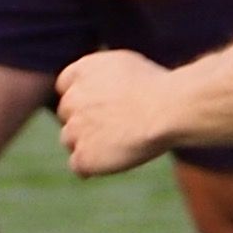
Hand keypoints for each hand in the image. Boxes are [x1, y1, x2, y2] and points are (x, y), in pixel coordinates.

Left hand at [52, 50, 178, 177]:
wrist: (167, 109)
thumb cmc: (158, 87)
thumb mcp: (126, 65)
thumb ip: (105, 76)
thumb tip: (103, 87)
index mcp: (82, 71)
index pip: (65, 86)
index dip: (82, 98)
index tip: (100, 106)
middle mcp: (72, 99)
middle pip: (66, 114)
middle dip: (84, 120)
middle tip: (113, 127)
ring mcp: (74, 129)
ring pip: (69, 140)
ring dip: (87, 143)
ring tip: (119, 144)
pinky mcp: (83, 156)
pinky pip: (78, 166)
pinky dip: (92, 166)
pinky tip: (114, 160)